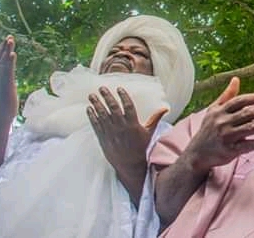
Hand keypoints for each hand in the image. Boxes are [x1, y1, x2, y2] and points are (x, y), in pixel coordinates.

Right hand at [0, 36, 17, 122]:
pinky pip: (8, 70)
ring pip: (2, 62)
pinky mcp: (6, 84)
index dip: (0, 51)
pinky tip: (13, 53)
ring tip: (10, 39)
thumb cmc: (2, 105)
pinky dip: (10, 61)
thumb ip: (4, 82)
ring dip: (7, 50)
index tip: (5, 42)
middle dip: (4, 47)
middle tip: (9, 36)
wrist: (0, 116)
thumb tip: (8, 79)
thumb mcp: (2, 90)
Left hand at [87, 86, 166, 203]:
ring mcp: (111, 133)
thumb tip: (165, 108)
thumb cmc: (142, 148)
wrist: (131, 165)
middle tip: (102, 88)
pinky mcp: (103, 139)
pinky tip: (89, 109)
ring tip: (91, 95)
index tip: (119, 88)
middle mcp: (121, 128)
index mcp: (133, 125)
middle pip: (113, 109)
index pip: (128, 107)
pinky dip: (92, 117)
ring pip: (102, 116)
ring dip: (96, 104)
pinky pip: (96, 126)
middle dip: (107, 97)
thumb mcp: (149, 133)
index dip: (124, 97)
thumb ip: (155, 119)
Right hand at [183, 77, 253, 173]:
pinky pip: (251, 145)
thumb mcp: (213, 110)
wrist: (196, 154)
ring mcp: (227, 136)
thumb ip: (226, 95)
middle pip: (249, 113)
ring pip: (252, 128)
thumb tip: (236, 79)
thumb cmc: (208, 129)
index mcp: (220, 110)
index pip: (240, 101)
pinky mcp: (231, 150)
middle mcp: (223, 122)